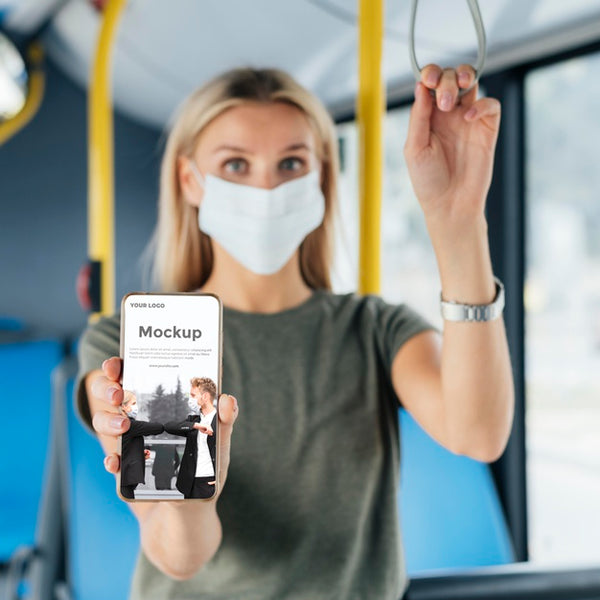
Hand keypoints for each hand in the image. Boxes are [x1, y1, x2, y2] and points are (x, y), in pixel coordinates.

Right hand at [88, 357, 238, 498]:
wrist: (191, 511)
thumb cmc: (206, 469)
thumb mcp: (218, 442)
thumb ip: (224, 420)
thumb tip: (227, 399)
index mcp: (160, 403)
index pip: (135, 374)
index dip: (119, 365)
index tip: (117, 364)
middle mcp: (140, 417)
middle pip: (111, 393)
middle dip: (107, 388)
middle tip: (119, 394)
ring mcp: (129, 442)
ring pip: (103, 421)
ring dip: (107, 420)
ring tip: (124, 426)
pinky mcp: (125, 469)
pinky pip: (111, 460)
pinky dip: (111, 460)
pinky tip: (117, 463)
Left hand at [404, 64, 500, 229]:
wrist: (450, 204)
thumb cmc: (427, 181)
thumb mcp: (415, 148)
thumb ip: (419, 117)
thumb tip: (421, 86)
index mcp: (427, 117)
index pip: (430, 84)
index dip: (430, 74)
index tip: (428, 81)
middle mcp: (447, 114)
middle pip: (450, 78)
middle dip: (447, 79)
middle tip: (444, 101)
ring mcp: (468, 120)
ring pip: (472, 83)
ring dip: (465, 78)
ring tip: (458, 92)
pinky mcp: (487, 129)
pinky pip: (490, 105)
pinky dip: (482, 104)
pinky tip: (469, 117)